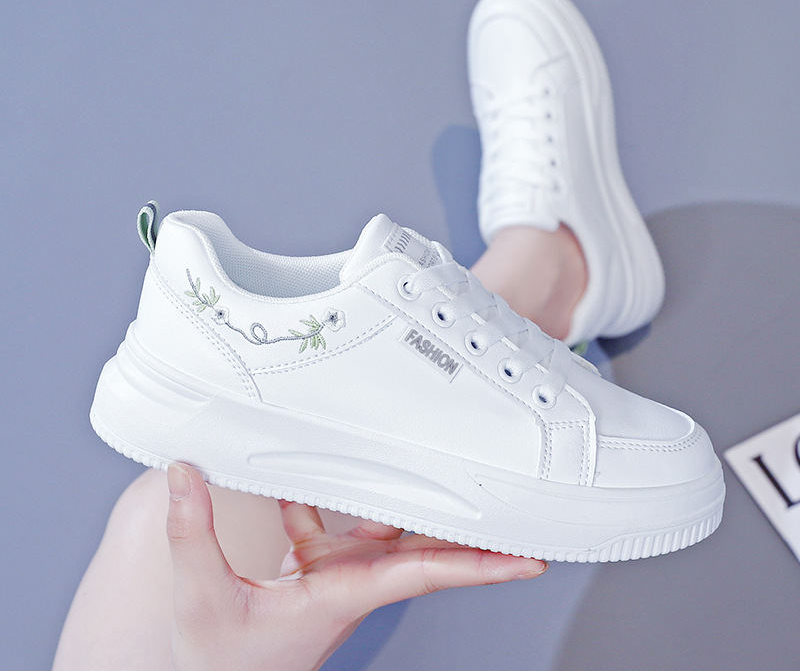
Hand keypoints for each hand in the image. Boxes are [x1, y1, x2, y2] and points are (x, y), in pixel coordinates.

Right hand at [166, 463, 547, 670]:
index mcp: (342, 595)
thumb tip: (188, 472)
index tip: (528, 557)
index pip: (424, 574)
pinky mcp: (319, 566)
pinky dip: (335, 493)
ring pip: (391, 528)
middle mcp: (353, 582)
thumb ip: (192, 533)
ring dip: (418, 499)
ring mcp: (339, 573)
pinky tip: (317, 466)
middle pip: (428, 550)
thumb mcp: (202, 599)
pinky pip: (339, 519)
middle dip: (476, 530)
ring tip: (449, 464)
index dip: (478, 565)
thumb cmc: (223, 661)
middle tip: (518, 501)